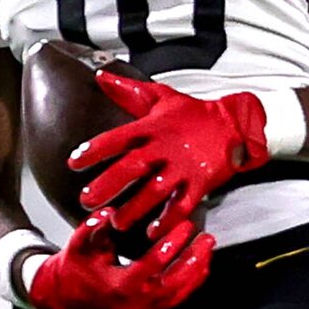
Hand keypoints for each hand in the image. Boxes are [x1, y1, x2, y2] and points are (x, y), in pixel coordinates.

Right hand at [27, 213, 213, 308]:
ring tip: (207, 249)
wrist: (63, 300)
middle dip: (194, 259)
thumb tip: (110, 212)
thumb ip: (93, 227)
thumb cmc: (73, 270)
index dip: (172, 243)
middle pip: (175, 282)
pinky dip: (189, 284)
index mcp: (119, 286)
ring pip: (179, 294)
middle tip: (207, 237)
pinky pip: (174, 301)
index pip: (153, 264)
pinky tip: (198, 267)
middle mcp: (135, 304)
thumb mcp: (78, 245)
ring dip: (196, 272)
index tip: (185, 225)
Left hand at [71, 71, 273, 238]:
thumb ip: (128, 90)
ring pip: (156, 190)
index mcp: (153, 127)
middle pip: (133, 166)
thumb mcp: (161, 96)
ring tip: (116, 222)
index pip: (118, 137)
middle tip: (87, 200)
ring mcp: (184, 166)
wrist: (234, 123)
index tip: (74, 162)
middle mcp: (166, 147)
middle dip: (108, 184)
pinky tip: (152, 232)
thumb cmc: (192, 113)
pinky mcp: (201, 182)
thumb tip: (100, 76)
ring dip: (135, 208)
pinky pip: (183, 204)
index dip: (95, 149)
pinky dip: (168, 219)